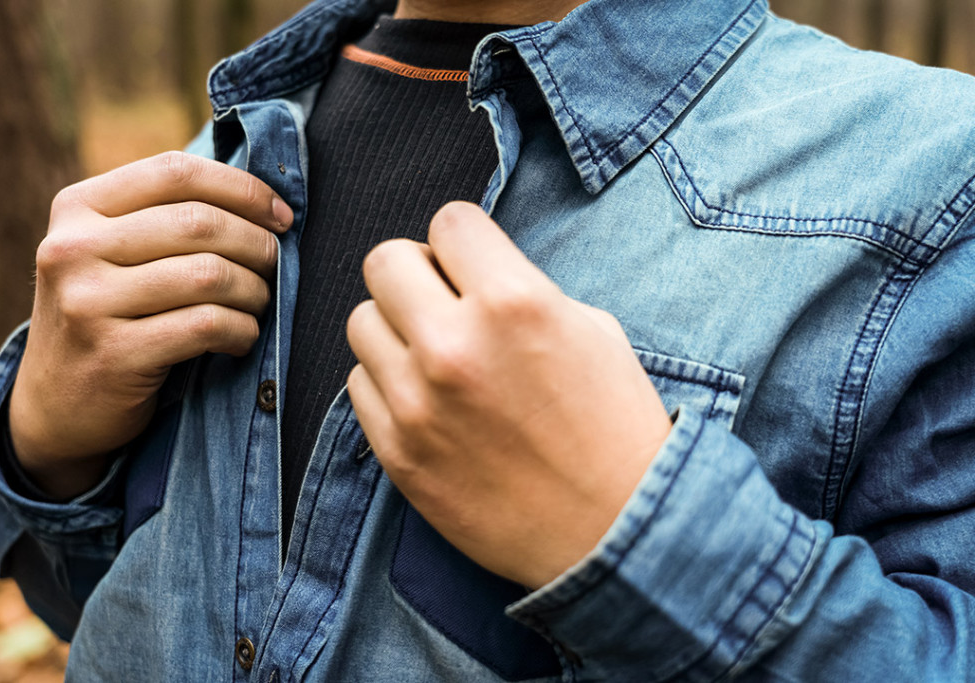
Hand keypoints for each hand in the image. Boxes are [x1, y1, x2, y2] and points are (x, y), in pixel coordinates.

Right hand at [10, 152, 291, 497]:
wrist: (56, 407)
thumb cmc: (108, 318)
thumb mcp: (111, 254)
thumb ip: (164, 218)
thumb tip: (266, 199)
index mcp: (77, 208)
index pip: (176, 172)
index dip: (242, 189)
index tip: (282, 217)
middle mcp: (73, 248)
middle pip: (199, 222)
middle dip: (258, 244)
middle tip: (276, 266)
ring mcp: (88, 302)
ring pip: (210, 274)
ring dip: (254, 291)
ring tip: (258, 304)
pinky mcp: (114, 353)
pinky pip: (207, 324)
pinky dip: (242, 330)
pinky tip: (242, 338)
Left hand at [346, 202, 671, 588]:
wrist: (615, 532)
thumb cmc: (614, 428)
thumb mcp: (591, 330)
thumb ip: (520, 289)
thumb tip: (469, 275)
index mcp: (514, 302)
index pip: (449, 221)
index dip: (464, 240)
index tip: (471, 263)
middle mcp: (455, 344)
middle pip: (384, 261)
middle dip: (416, 273)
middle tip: (442, 301)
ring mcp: (417, 402)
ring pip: (360, 322)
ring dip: (395, 329)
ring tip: (433, 356)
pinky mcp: (397, 452)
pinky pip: (358, 385)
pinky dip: (386, 383)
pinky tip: (427, 401)